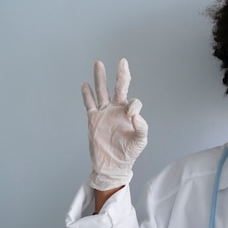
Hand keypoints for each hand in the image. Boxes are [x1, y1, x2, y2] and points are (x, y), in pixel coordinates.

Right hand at [81, 59, 147, 190]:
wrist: (112, 165)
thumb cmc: (129, 153)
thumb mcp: (140, 141)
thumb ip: (141, 127)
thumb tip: (135, 114)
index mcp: (129, 115)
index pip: (133, 102)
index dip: (133, 105)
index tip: (131, 114)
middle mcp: (117, 111)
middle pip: (119, 89)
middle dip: (121, 75)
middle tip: (122, 62)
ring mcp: (104, 114)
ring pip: (102, 92)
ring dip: (100, 78)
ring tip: (99, 63)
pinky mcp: (93, 120)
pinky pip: (89, 104)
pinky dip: (87, 94)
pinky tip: (85, 84)